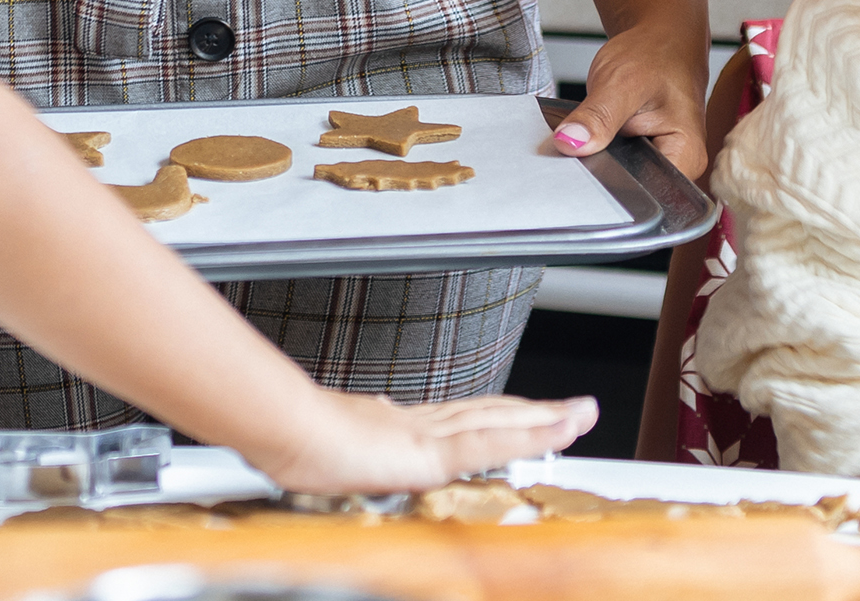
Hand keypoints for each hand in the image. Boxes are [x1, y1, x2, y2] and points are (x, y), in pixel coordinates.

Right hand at [253, 390, 597, 493]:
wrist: (277, 428)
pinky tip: (558, 428)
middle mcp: (419, 424)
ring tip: (582, 413)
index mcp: (396, 426)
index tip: (525, 412)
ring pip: (499, 424)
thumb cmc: (288, 440)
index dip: (498, 416)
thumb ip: (349, 438)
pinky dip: (528, 436)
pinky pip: (490, 444)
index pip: (462, 420)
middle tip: (576, 408)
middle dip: (535, 413)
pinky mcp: (428, 451)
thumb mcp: (323, 444)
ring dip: (546, 419)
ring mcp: (426, 435)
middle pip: (491, 415)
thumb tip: (355, 428)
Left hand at [553, 14, 709, 177]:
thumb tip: (571, 144)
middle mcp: (676, 165)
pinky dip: (594, 153)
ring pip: (618, 178)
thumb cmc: (655, 55)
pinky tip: (583, 140)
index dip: (611, 188)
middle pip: (631, 190)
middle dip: (599, 176)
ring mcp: (657, 161)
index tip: (581, 174)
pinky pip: (611, 163)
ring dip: (594, 164)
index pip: (649, 195)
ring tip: (579, 142)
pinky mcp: (639, 154)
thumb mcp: (621, 83)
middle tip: (574, 152)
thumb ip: (598, 117)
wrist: (657, 38)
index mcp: (685, 157)